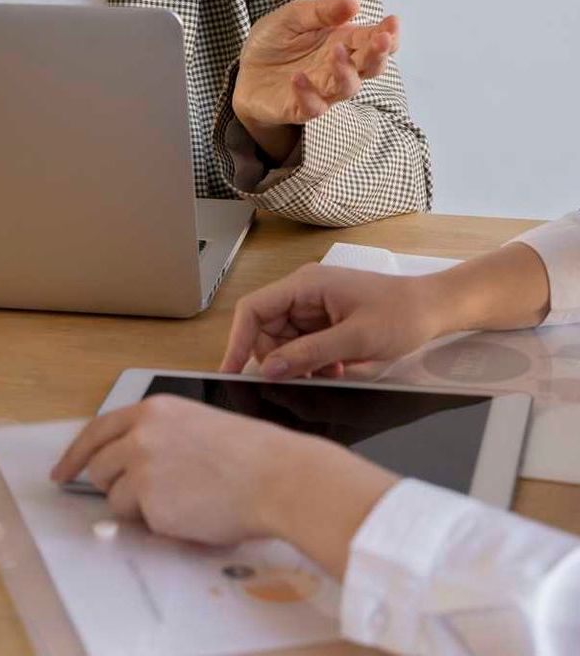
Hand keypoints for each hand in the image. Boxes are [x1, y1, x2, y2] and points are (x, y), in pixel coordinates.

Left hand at [51, 395, 396, 576]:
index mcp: (153, 409)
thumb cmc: (249, 454)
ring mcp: (142, 468)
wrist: (276, 476)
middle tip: (141, 496)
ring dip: (138, 507)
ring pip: (115, 498)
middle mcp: (141, 434)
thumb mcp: (196, 424)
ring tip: (181, 501)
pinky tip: (190, 513)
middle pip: (98, 466)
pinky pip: (140, 523)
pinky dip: (159, 525)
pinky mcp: (151, 503)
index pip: (97, 430)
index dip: (76, 454)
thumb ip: (157, 436)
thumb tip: (128, 463)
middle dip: (112, 485)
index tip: (62, 472)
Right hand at [221, 263, 438, 378]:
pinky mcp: (325, 320)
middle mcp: (304, 292)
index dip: (238, 341)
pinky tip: (337, 369)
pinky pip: (303, 345)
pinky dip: (312, 362)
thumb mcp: (355, 339)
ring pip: (284, 341)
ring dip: (298, 363)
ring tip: (329, 373)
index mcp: (306, 284)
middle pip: (266, 329)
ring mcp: (314, 306)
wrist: (435, 308)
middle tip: (296, 382)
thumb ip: (310, 354)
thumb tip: (270, 370)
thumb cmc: (402, 314)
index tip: (230, 371)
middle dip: (277, 359)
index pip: (254, 309)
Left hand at [232, 0, 398, 131]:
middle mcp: (338, 68)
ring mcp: (322, 90)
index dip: (387, 34)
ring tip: (336, 52)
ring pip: (347, 88)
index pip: (373, 40)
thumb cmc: (275, 41)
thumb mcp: (293, 16)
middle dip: (379, 54)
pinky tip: (298, 77)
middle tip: (381, 40)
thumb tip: (354, 3)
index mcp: (342, 42)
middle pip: (369, 67)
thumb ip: (321, 10)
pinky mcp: (300, 108)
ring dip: (346, 72)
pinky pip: (313, 107)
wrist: (245, 71)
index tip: (392, 22)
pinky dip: (308, 94)